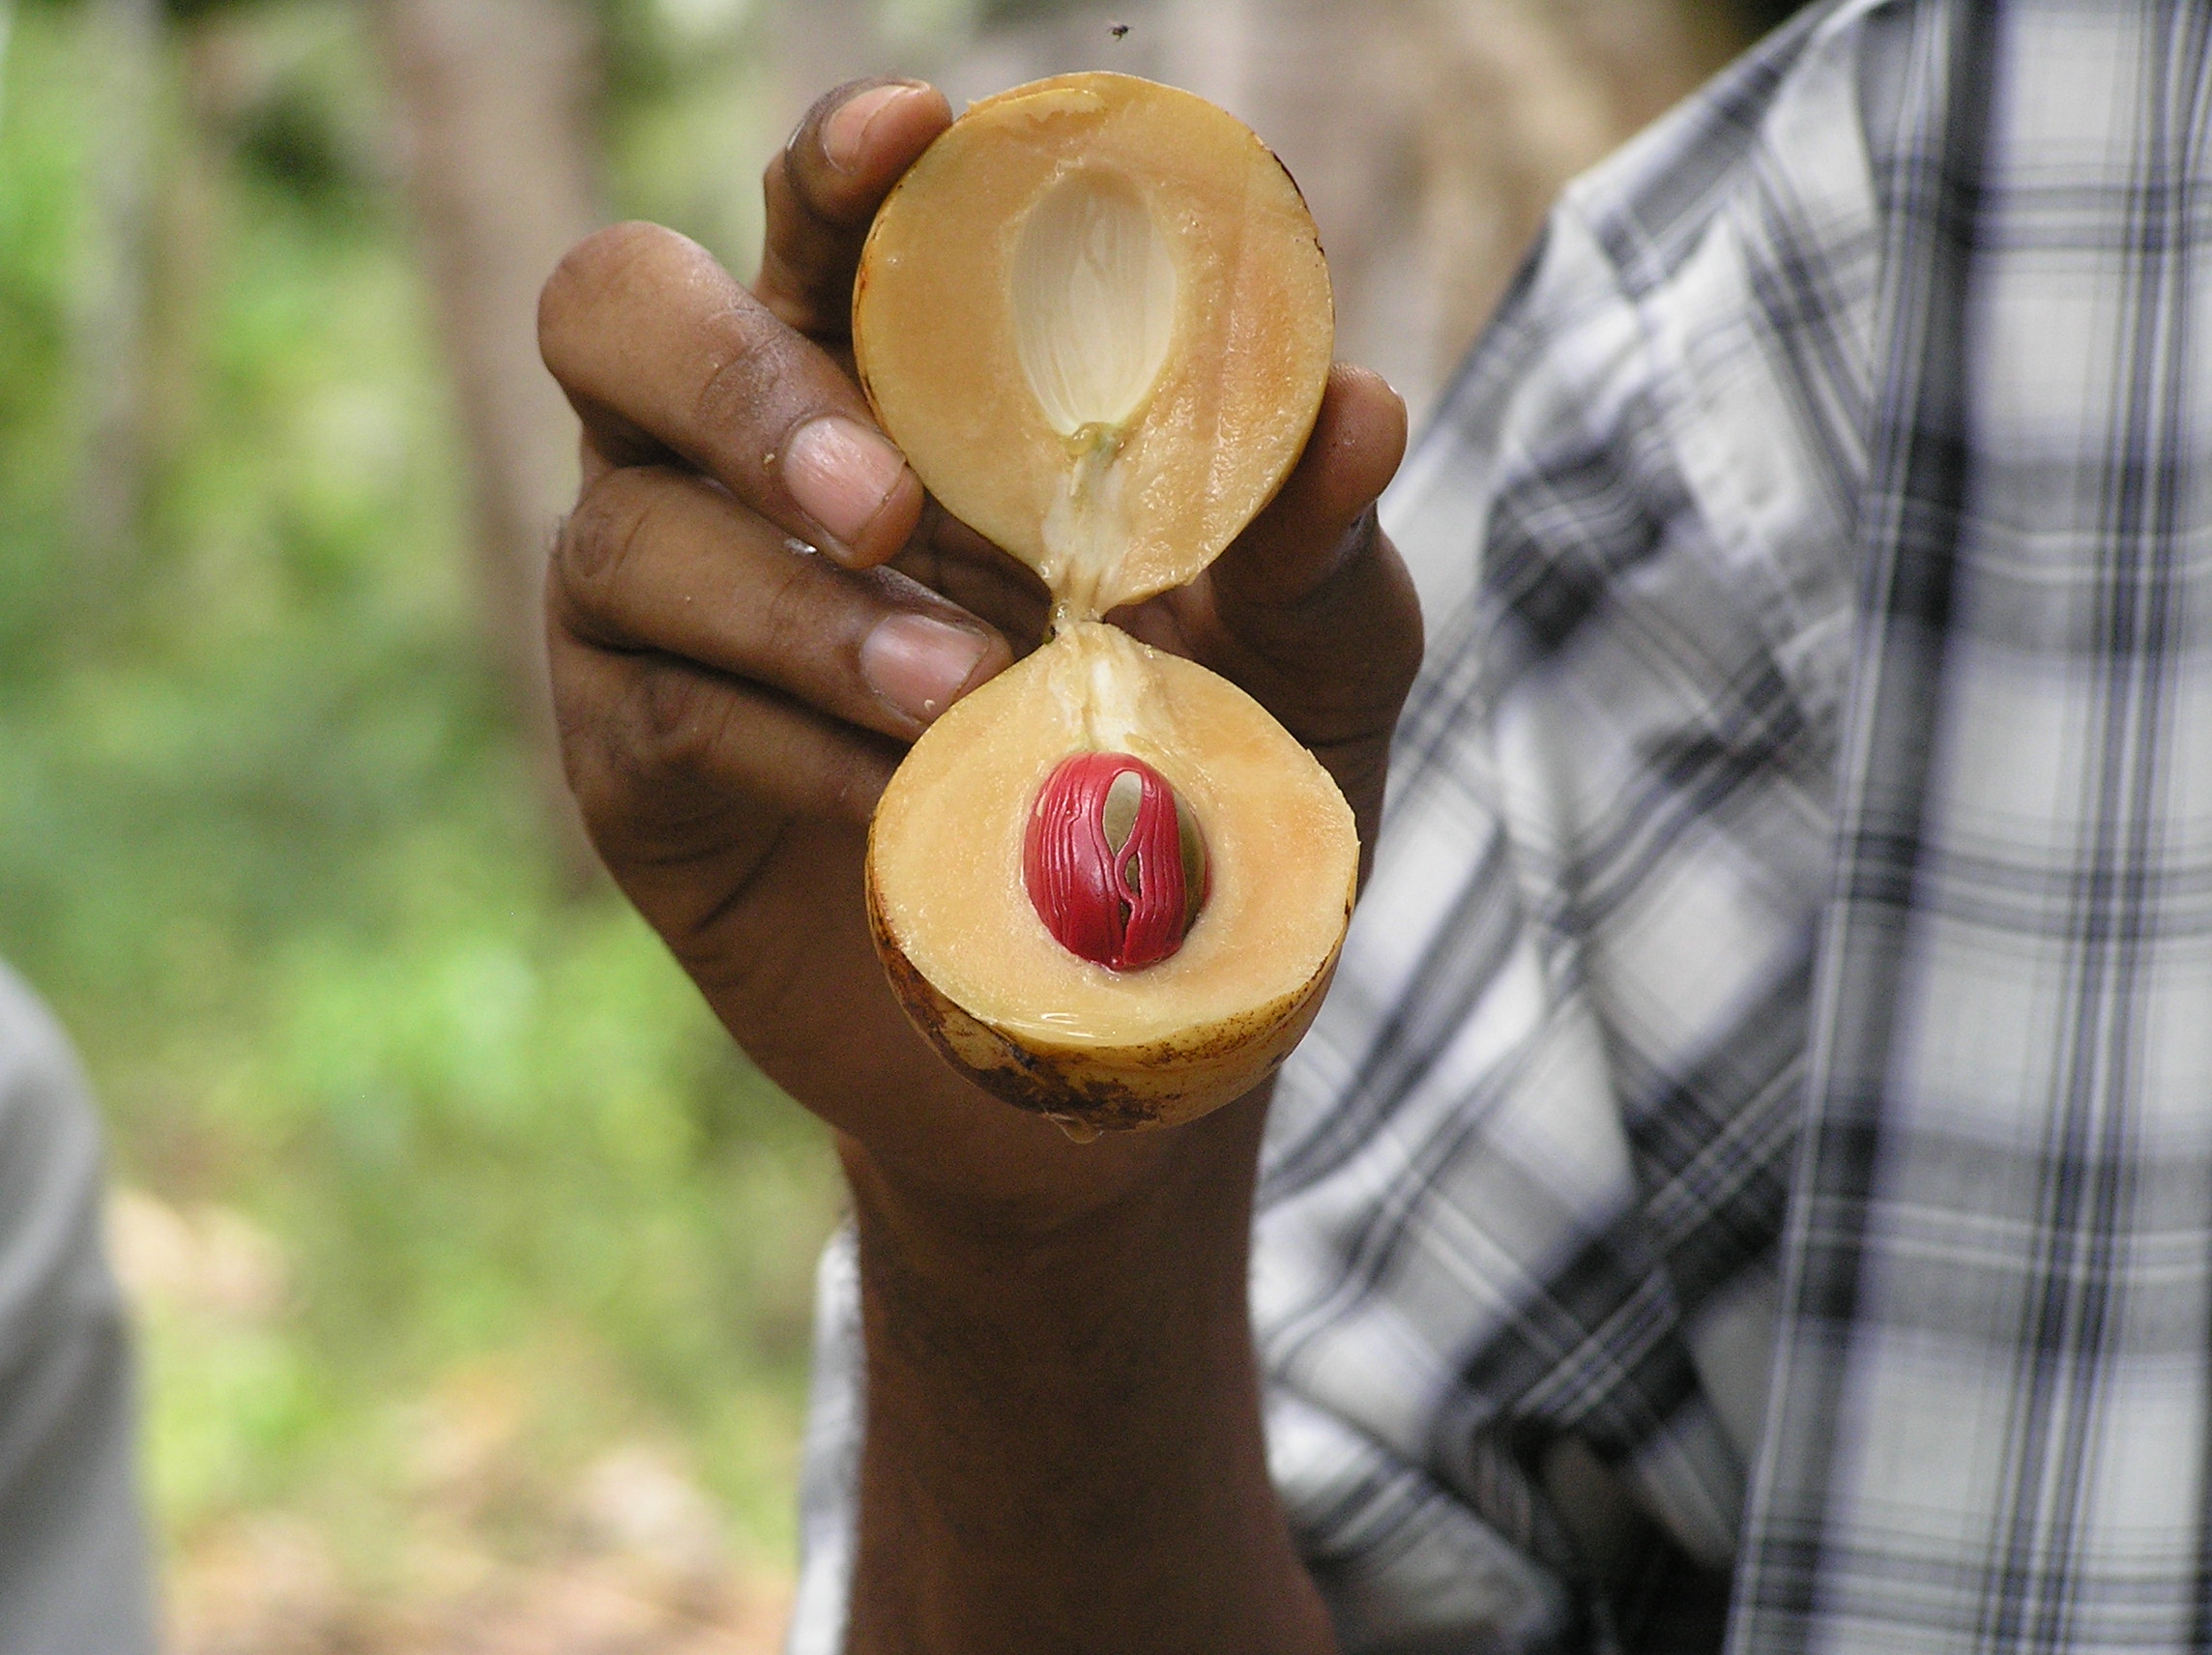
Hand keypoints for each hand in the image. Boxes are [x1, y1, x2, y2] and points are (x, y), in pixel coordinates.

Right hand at [537, 79, 1419, 1220]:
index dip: (834, 167)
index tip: (913, 135)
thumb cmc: (1207, 804)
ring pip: (628, 533)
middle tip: (883, 492)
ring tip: (957, 692)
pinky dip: (786, 740)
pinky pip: (662, 710)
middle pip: (617, 314)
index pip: (820, 228)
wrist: (1120, 1033)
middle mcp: (744, 469)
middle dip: (737, 376)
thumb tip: (1356, 401)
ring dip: (797, 607)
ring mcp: (664, 614)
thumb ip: (1311, 540)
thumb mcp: (1305, 672)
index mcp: (893, 388)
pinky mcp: (635, 767)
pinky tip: (901, 796)